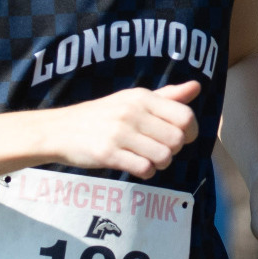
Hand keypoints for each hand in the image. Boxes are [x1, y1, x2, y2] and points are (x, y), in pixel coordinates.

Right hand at [54, 82, 199, 178]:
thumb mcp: (132, 99)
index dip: (189, 132)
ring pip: (164, 157)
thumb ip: (166, 96)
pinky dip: (146, 172)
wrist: (60, 130)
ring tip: (147, 158)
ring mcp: (119, 133)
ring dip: (160, 164)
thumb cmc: (103, 116)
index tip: (179, 138)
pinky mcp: (108, 153)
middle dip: (174, 151)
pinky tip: (136, 165)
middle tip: (160, 150)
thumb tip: (197, 87)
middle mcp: (132, 112)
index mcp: (142, 97)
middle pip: (177, 140)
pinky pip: (144, 168)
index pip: (185, 116)